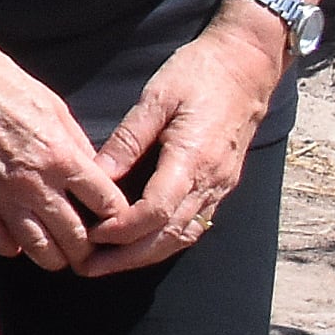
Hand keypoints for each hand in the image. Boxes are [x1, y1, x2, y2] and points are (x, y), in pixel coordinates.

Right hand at [0, 35, 129, 268]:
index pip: (109, 207)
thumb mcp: (57, 110)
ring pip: (41, 251)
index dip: (118, 219)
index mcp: (62, 157)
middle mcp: (35, 183)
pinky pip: (0, 243)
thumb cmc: (5, 85)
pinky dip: (15, 247)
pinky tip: (21, 237)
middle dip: (89, 249)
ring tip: (59, 251)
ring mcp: (1, 195)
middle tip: (89, 247)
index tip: (114, 220)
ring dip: (55, 257)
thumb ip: (80, 149)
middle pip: (76, 240)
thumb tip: (97, 179)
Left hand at [79, 8, 287, 276]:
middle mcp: (211, 180)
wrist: (247, 66)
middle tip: (88, 268)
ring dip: (146, 255)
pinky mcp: (222, 183)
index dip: (122, 230)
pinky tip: (141, 244)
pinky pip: (196, 223)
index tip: (90, 234)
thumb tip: (98, 172)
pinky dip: (167, 240)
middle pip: (170, 236)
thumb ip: (128, 138)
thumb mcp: (156, 97)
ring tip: (107, 263)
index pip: (156, 212)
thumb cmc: (198, 74)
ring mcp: (221, 185)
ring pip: (184, 236)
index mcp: (193, 159)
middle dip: (128, 257)